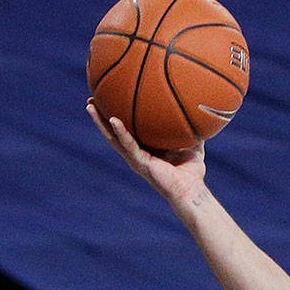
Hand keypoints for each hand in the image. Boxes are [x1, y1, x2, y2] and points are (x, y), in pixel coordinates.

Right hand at [87, 99, 206, 204]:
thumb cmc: (192, 171)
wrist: (191, 190)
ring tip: (91, 106)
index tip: (109, 98)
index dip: (117, 115)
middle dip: (101, 116)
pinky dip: (120, 132)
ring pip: (113, 138)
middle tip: (91, 100)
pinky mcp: (140, 163)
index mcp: (146, 148)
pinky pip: (128, 145)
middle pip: (113, 132)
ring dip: (101, 122)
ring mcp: (136, 158)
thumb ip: (190, 127)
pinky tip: (113, 119)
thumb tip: (198, 108)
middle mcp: (137, 153)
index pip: (127, 129)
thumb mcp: (192, 142)